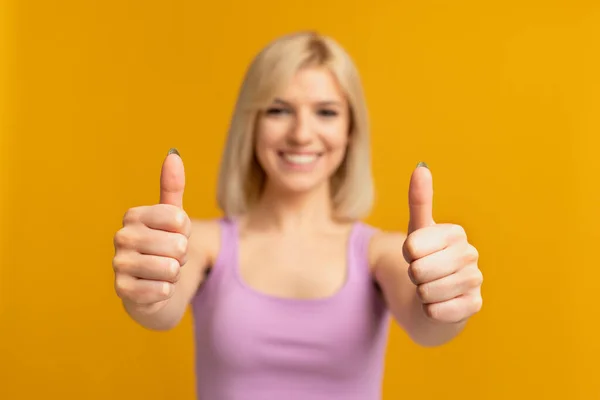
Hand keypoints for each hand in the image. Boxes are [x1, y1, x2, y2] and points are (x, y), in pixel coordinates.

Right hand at [112, 148, 190, 308]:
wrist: (153, 289)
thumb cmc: (163, 248)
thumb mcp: (172, 218)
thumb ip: (172, 187)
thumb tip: (173, 154)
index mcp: (133, 215)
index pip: (179, 219)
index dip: (185, 232)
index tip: (174, 235)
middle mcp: (121, 237)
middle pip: (177, 245)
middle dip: (182, 256)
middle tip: (169, 258)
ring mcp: (119, 264)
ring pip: (171, 268)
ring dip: (174, 274)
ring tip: (163, 272)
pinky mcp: (122, 291)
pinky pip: (161, 290)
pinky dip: (166, 291)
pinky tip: (155, 288)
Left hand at [402, 162, 482, 323]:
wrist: (434, 298)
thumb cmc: (425, 260)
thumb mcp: (418, 231)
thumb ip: (419, 200)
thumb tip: (421, 167)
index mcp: (455, 233)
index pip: (412, 247)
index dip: (406, 255)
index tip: (416, 255)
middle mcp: (470, 255)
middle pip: (419, 271)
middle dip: (413, 276)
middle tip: (422, 275)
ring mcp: (475, 282)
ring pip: (427, 292)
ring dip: (421, 294)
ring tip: (430, 288)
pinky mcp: (474, 306)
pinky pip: (437, 311)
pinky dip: (430, 311)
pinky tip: (438, 305)